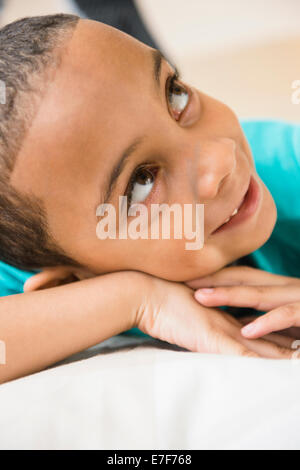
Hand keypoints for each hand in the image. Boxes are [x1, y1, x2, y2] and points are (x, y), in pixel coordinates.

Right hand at [135, 274, 292, 358]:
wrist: (143, 293)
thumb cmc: (158, 301)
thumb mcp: (183, 314)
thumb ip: (198, 319)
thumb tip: (201, 323)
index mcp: (223, 318)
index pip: (258, 329)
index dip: (278, 334)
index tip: (295, 340)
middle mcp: (228, 322)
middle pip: (267, 336)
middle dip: (288, 343)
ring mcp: (223, 330)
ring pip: (263, 348)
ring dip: (284, 354)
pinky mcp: (214, 339)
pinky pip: (245, 356)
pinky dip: (265, 363)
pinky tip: (282, 367)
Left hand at [187, 265, 299, 339]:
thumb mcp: (290, 319)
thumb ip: (266, 319)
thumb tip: (240, 324)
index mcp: (280, 288)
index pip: (243, 276)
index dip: (215, 276)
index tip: (187, 278)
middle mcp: (288, 288)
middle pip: (245, 278)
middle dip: (213, 278)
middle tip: (183, 280)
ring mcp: (298, 299)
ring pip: (259, 293)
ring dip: (228, 295)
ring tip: (200, 297)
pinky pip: (286, 315)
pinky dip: (266, 322)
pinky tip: (245, 331)